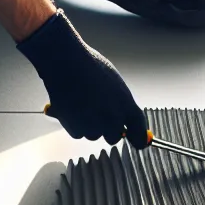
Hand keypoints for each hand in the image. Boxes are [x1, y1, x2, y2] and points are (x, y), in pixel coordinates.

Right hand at [16, 11, 149, 147]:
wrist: (66, 62)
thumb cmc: (89, 65)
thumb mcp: (114, 82)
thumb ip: (121, 103)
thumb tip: (123, 117)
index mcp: (126, 104)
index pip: (138, 129)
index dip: (139, 138)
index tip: (138, 142)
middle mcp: (113, 118)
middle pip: (114, 136)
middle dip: (108, 129)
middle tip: (98, 113)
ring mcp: (94, 125)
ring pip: (94, 135)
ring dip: (90, 125)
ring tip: (81, 104)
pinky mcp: (75, 128)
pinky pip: (78, 133)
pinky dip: (75, 124)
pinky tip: (72, 107)